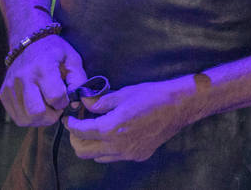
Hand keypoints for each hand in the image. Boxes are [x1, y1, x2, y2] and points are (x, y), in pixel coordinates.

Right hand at [0, 34, 87, 126]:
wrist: (29, 43)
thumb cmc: (54, 52)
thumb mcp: (73, 59)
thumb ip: (79, 80)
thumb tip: (75, 103)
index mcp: (43, 67)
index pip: (55, 97)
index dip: (64, 102)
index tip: (66, 97)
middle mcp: (24, 77)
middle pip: (36, 113)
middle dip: (51, 116)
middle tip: (56, 107)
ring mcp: (11, 87)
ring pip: (25, 119)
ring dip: (40, 119)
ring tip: (47, 107)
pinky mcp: (3, 94)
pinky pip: (16, 117)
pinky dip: (29, 117)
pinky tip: (36, 105)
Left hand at [65, 78, 196, 162]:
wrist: (180, 106)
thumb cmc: (152, 95)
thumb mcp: (124, 94)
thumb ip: (101, 102)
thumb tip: (85, 102)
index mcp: (112, 128)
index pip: (81, 132)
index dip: (72, 125)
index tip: (70, 118)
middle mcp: (117, 146)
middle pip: (83, 151)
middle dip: (76, 139)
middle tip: (78, 126)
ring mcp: (128, 154)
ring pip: (97, 157)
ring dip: (91, 145)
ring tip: (96, 130)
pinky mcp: (138, 156)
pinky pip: (114, 157)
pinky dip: (108, 148)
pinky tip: (115, 135)